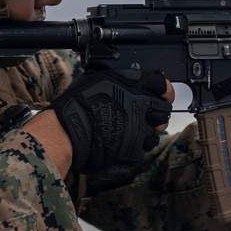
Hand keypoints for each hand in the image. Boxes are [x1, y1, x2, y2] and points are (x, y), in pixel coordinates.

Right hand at [49, 68, 172, 175]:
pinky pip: (139, 151)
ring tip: (126, 132)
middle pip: (164, 111)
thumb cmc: (77, 103)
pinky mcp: (133, 151)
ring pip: (153, 135)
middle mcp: (142, 107)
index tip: (161, 94)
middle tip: (143, 117)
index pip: (163, 86)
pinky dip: (130, 149)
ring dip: (143, 135)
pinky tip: (117, 144)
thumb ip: (120, 80)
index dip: (163, 91)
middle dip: (156, 115)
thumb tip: (130, 79)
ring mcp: (139, 131)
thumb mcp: (99, 78)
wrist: (66, 131)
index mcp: (135, 86)